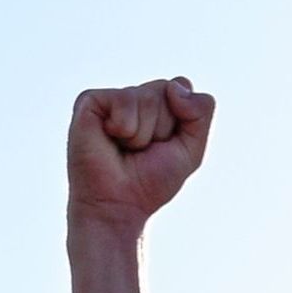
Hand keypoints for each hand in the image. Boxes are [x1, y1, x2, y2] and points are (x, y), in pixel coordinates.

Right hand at [70, 79, 215, 230]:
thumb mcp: (192, 149)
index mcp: (156, 104)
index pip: (182, 87)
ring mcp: (111, 98)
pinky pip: (123, 100)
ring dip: (142, 133)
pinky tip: (110, 140)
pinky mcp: (90, 101)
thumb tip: (175, 86)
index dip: (181, 120)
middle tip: (142, 151)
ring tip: (126, 149)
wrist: (119, 206)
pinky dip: (125, 128)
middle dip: (162, 127)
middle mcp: (134, 97)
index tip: (165, 145)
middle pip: (166, 89)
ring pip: (146, 96)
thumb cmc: (151, 181)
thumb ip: (201, 112)